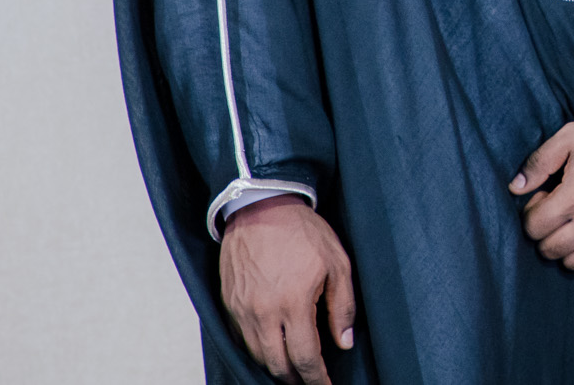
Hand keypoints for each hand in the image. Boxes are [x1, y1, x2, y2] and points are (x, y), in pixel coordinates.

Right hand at [218, 195, 355, 384]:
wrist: (260, 206)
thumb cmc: (301, 230)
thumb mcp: (337, 263)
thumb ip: (342, 306)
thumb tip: (344, 342)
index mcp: (293, 303)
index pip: (305, 358)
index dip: (317, 379)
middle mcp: (263, 313)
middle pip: (278, 365)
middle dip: (296, 380)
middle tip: (311, 381)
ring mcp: (242, 310)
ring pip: (257, 356)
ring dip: (276, 368)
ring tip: (294, 370)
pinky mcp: (229, 304)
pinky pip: (241, 340)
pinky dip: (257, 351)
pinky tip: (271, 349)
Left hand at [511, 94, 573, 275]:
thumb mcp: (572, 136)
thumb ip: (539, 162)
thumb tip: (516, 187)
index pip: (534, 227)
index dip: (532, 212)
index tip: (544, 198)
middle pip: (549, 249)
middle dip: (545, 232)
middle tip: (557, 212)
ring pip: (573, 263)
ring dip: (566, 248)